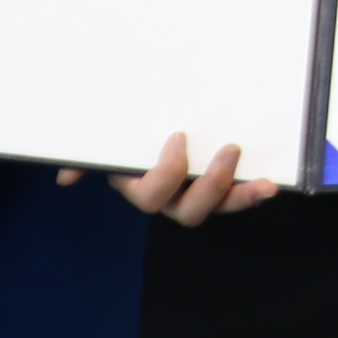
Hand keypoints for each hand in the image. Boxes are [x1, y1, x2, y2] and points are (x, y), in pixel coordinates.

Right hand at [74, 135, 281, 223]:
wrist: (150, 125)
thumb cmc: (127, 134)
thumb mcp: (106, 141)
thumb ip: (87, 157)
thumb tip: (65, 178)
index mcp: (142, 186)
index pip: (151, 195)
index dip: (168, 173)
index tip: (179, 136)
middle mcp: (172, 199)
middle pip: (190, 212)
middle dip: (212, 186)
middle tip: (230, 150)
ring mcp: (198, 195)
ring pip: (219, 209)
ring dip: (242, 197)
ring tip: (265, 185)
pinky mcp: (222, 187)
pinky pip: (239, 198)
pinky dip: (255, 194)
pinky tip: (272, 185)